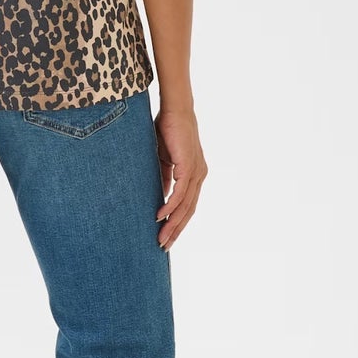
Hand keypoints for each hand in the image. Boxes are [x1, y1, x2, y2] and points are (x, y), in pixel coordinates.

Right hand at [154, 105, 207, 249]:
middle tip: (162, 247)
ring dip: (173, 224)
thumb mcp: (163, 161)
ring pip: (185, 206)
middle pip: (189, 211)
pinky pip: (180, 192)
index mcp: (194, 176)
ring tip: (161, 238)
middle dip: (175, 230)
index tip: (166, 238)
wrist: (174, 110)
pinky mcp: (189, 166)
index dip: (177, 223)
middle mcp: (199, 176)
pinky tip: (160, 216)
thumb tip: (158, 198)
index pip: (187, 206)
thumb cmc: (168, 132)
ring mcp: (196, 172)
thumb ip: (163, 178)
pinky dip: (171, 206)